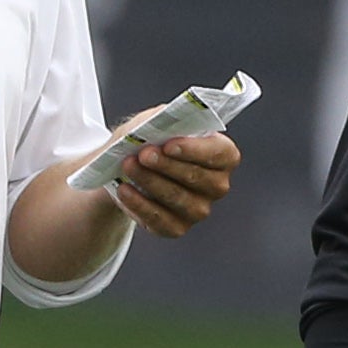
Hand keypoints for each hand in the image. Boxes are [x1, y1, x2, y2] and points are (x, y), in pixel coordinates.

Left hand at [102, 132, 236, 239]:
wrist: (128, 168)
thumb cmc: (150, 141)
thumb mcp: (156, 122)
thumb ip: (163, 120)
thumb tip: (161, 125)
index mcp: (222, 155)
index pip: (220, 154)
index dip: (195, 150)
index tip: (168, 145)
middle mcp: (216, 185)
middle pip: (197, 177)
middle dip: (167, 165)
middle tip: (143, 154)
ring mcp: (199, 209)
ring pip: (177, 199)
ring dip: (150, 182)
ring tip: (128, 166)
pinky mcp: (176, 227)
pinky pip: (160, 220)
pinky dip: (139, 204)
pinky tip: (124, 189)